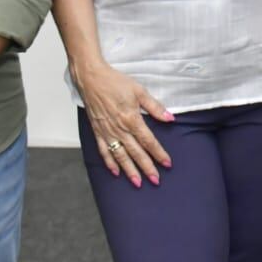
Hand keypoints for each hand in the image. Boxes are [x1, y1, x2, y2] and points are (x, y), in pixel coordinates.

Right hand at [73, 57, 173, 187]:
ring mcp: (107, 132)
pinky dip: (109, 163)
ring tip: (138, 183)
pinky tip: (116, 172)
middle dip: (147, 168)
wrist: (91, 79)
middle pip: (136, 152)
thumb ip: (155, 107)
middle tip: (156, 181)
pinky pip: (104, 151)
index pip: (148, 141)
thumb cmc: (115, 82)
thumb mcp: (139, 91)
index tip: (167, 164)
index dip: (159, 153)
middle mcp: (119, 129)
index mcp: (131, 119)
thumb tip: (170, 119)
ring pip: (120, 156)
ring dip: (129, 170)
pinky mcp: (97, 132)